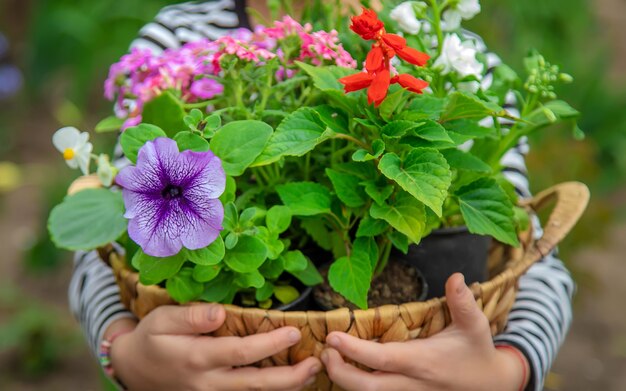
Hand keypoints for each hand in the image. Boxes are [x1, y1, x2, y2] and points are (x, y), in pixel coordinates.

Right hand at [108, 304, 321, 390]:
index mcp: (197, 358)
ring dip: (284, 387)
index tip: (294, 332)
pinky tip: (287, 383)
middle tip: (314, 363)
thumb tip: (221, 313)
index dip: (270, 344)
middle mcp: (208, 382)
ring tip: (310, 374)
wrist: (132, 369)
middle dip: (289, 376)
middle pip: (255, 384)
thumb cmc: (150, 338)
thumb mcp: (162, 319)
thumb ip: (191, 316)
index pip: (241, 352)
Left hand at [321, 273, 528, 390]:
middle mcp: (410, 384)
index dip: (353, 349)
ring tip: (330, 357)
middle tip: (325, 350)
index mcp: (422, 362)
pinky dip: (357, 385)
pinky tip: (346, 368)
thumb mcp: (475, 326)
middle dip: (338, 372)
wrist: (490, 386)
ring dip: (344, 380)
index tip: (332, 336)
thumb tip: (455, 276)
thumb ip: (463, 302)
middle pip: (365, 387)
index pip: (381, 359)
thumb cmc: (477, 352)